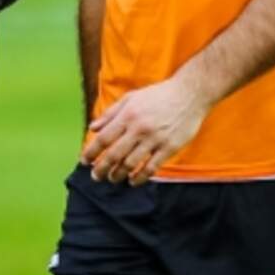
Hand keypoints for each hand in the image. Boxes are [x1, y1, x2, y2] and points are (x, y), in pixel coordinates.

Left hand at [81, 76, 212, 185]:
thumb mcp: (131, 98)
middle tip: (95, 176)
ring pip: (130, 164)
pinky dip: (139, 177)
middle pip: (114, 154)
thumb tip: (92, 128)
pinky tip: (133, 181)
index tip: (84, 161)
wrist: (190, 94)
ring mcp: (155, 139)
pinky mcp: (169, 148)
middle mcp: (139, 128)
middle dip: (101, 168)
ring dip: (118, 175)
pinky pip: (151, 167)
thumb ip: (111, 113)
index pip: (104, 138)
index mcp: (128, 115)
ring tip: (113, 178)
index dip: (91, 152)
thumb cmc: (159, 95)